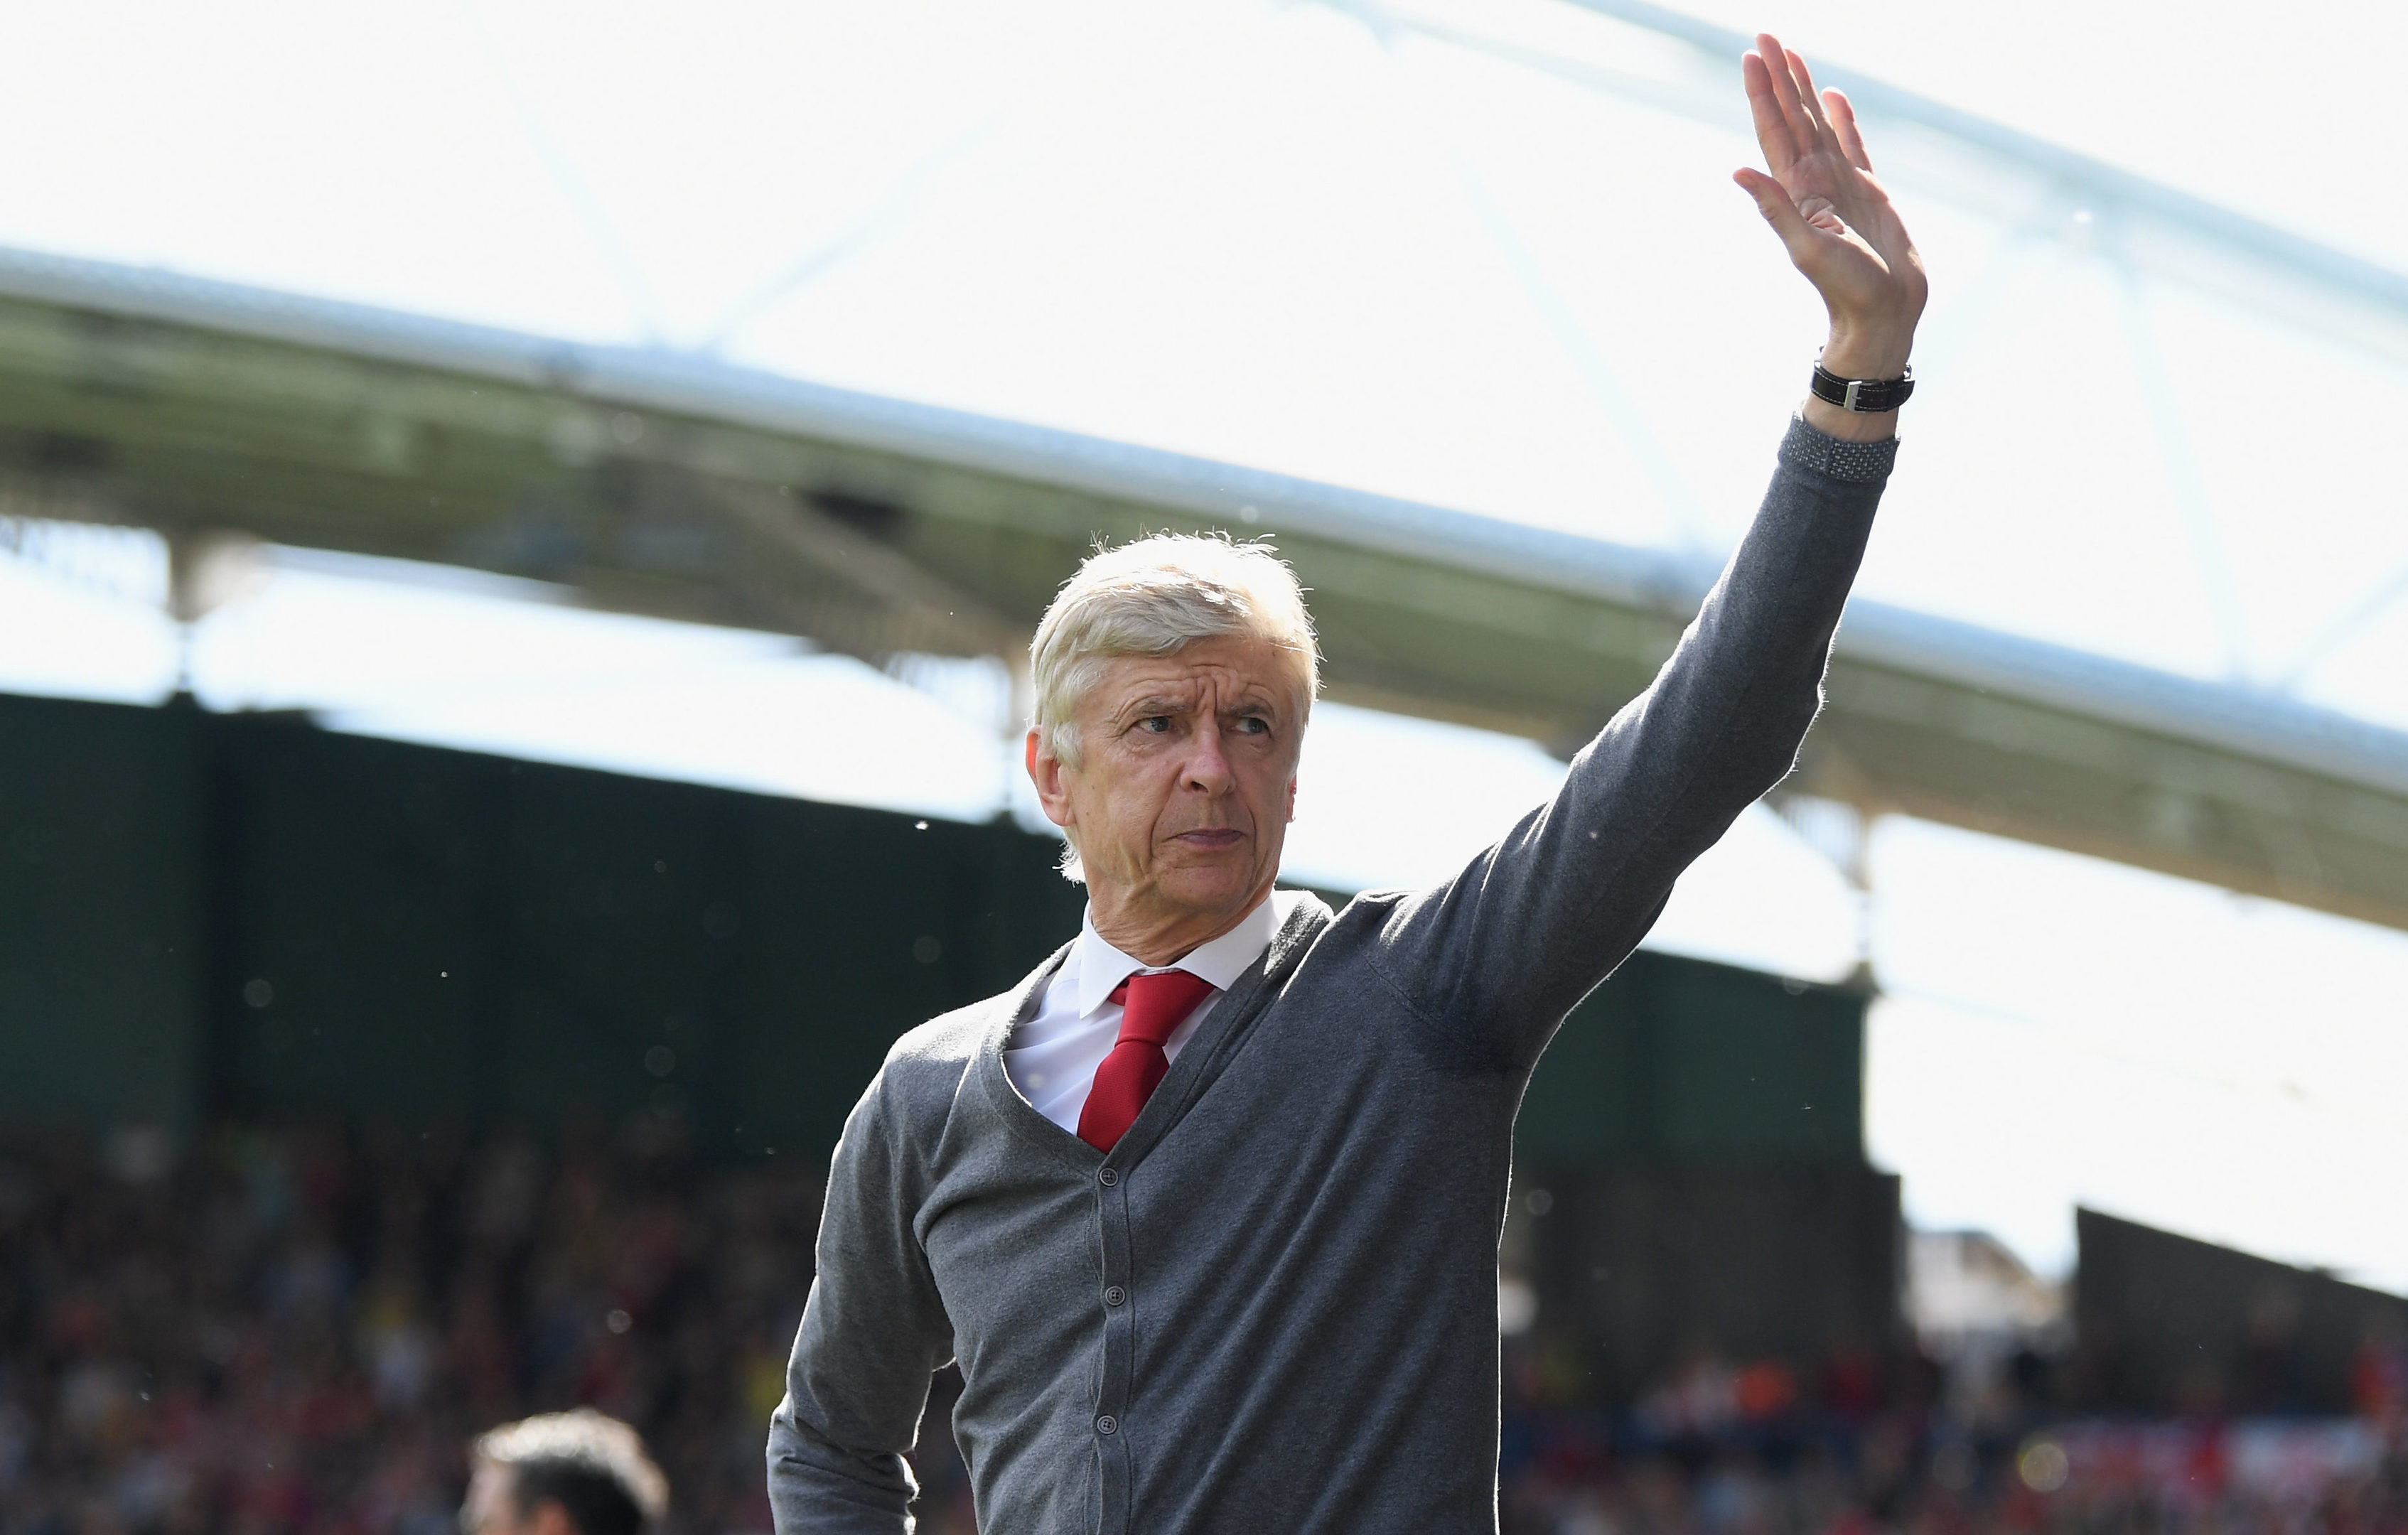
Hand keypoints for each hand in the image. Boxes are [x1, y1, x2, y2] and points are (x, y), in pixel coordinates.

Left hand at [1734, 35, 1925, 434]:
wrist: (1883, 313)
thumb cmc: (1846, 288)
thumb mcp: (1808, 248)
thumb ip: (1775, 209)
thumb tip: (1738, 172)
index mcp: (1799, 190)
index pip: (1774, 130)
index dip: (1763, 93)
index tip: (1752, 56)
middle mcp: (1815, 181)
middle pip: (1792, 118)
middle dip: (1779, 77)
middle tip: (1766, 36)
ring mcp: (1840, 184)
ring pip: (1818, 124)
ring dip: (1803, 90)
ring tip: (1791, 55)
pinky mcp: (1868, 192)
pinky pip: (1852, 144)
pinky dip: (1842, 118)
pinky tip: (1833, 96)